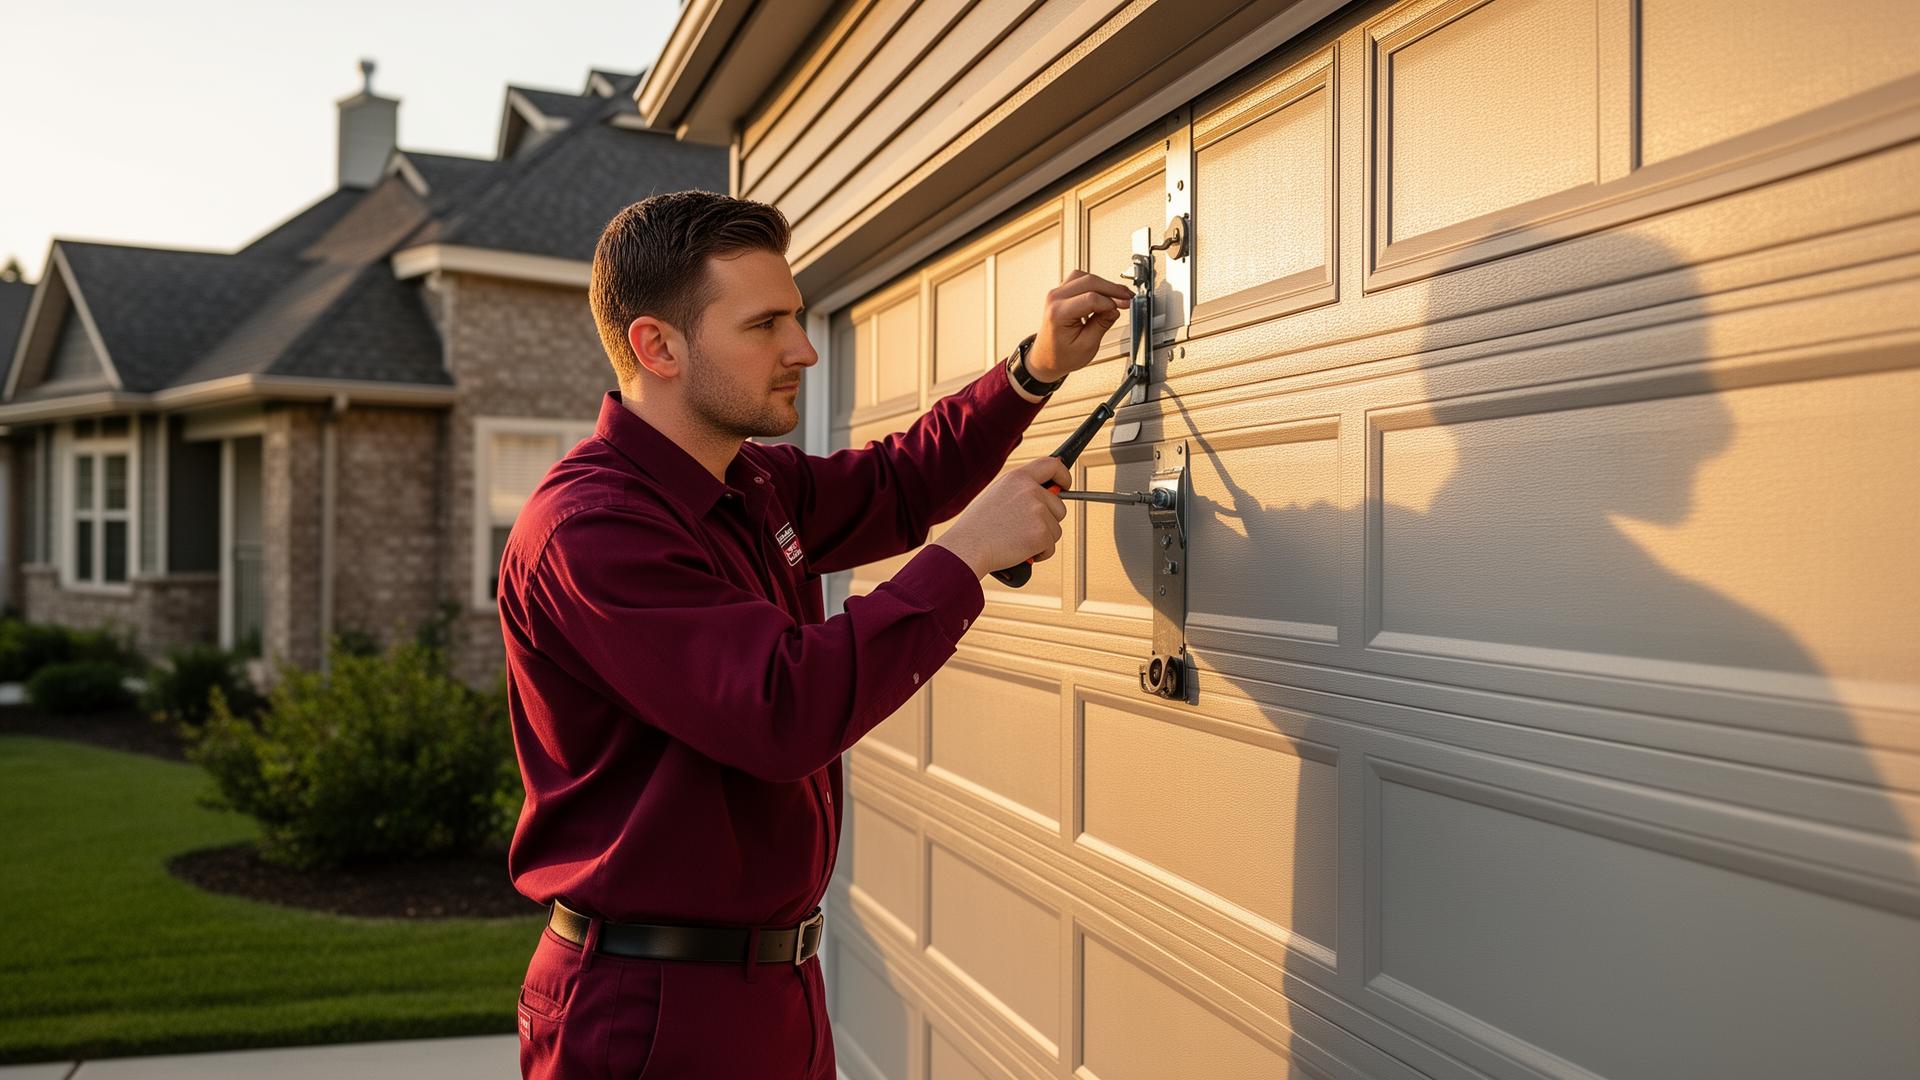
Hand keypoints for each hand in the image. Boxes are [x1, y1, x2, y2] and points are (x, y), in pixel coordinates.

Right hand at [932, 457, 1072, 576]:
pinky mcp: (1041, 534)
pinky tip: (1019, 551)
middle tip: (1023, 529)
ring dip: (1042, 539)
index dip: (1063, 475)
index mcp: (1018, 477)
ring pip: (1056, 529)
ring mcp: (1038, 512)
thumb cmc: (978, 526)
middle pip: (1059, 506)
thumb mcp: (998, 494)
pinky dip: (1038, 554)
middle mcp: (1030, 490)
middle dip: (1048, 521)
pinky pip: (1050, 547)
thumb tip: (1050, 492)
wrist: (967, 547)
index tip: (1065, 485)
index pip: (1052, 465)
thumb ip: (1022, 490)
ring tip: (1016, 539)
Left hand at [1025, 271, 1132, 382]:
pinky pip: (1080, 279)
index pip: (1090, 299)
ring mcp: (1056, 293)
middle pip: (1089, 281)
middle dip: (1112, 289)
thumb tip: (1115, 309)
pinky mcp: (1061, 292)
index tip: (1123, 306)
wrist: (1045, 358)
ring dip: (1104, 284)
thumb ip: (1101, 325)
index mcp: (1059, 313)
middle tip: (1127, 297)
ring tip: (1118, 295)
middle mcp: (1055, 299)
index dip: (1111, 301)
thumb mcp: (1086, 346)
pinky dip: (1095, 284)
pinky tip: (1105, 294)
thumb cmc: (1060, 356)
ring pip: (1085, 276)